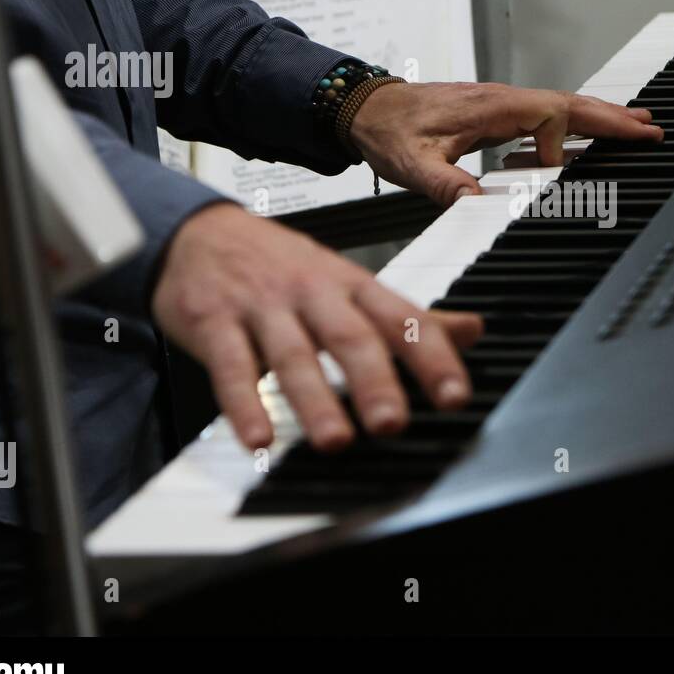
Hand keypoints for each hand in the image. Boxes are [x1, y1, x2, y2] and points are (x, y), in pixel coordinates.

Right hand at [151, 203, 482, 450]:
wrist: (200, 232)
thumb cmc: (283, 267)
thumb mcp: (350, 283)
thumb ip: (407, 315)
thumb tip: (473, 331)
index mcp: (352, 285)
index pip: (401, 319)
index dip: (431, 356)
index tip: (454, 395)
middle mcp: (313, 293)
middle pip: (349, 335)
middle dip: (374, 380)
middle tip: (393, 422)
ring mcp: (263, 307)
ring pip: (293, 353)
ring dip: (314, 399)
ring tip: (335, 441)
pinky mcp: (214, 323)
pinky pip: (230, 365)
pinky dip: (243, 403)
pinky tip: (258, 438)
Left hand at [349, 81, 662, 205]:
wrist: (366, 108)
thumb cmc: (389, 131)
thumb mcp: (412, 164)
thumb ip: (445, 184)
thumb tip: (476, 204)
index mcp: (493, 107)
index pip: (553, 115)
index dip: (572, 140)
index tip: (576, 166)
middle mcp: (504, 101)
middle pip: (572, 105)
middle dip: (613, 118)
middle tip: (652, 130)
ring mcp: (503, 105)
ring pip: (563, 107)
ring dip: (601, 117)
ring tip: (638, 125)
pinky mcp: (497, 114)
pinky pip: (547, 116)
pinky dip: (576, 123)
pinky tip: (587, 135)